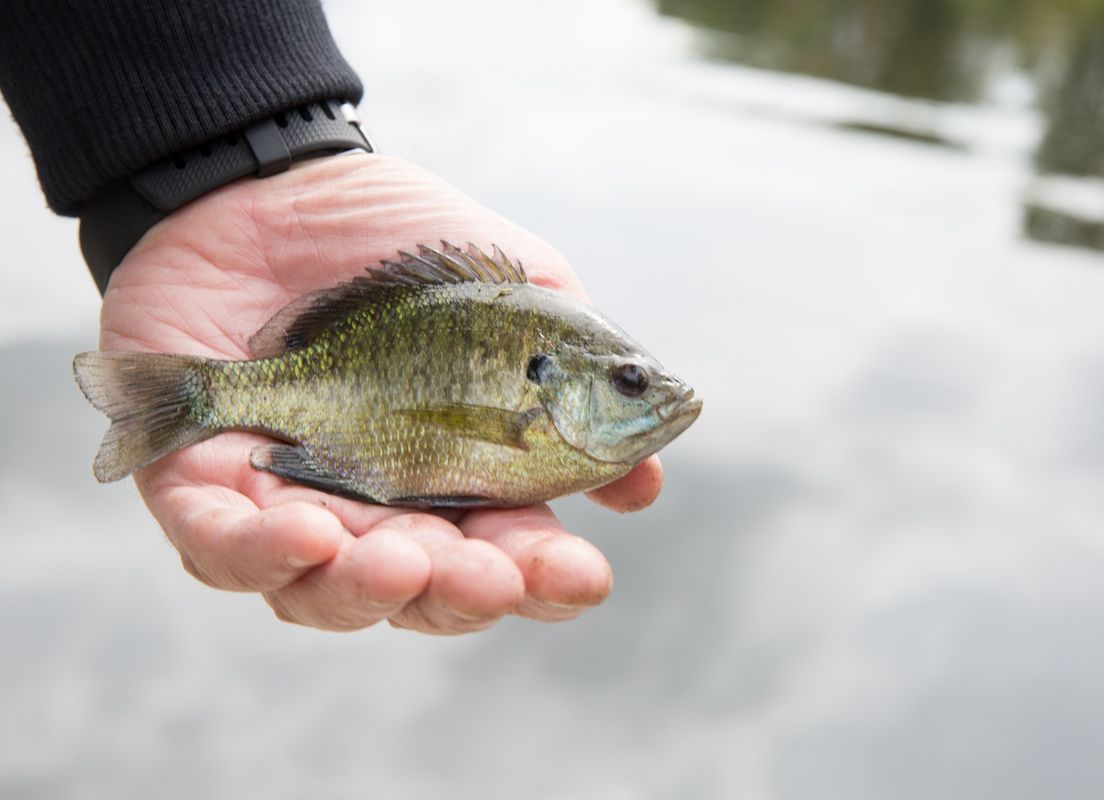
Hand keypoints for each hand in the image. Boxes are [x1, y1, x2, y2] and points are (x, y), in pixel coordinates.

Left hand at [97, 153, 662, 632]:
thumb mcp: (521, 296)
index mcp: (462, 478)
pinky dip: (256, 552)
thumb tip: (648, 481)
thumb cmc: (408, 243)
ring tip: (400, 559)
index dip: (547, 580)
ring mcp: (291, 501)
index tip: (583, 574)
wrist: (279, 180)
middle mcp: (381, 510)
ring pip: (320, 593)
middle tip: (493, 575)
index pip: (509, 556)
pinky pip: (218, 545)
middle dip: (460, 597)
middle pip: (421, 595)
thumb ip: (584, 380)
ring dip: (364, 591)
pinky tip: (303, 529)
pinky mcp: (200, 478)